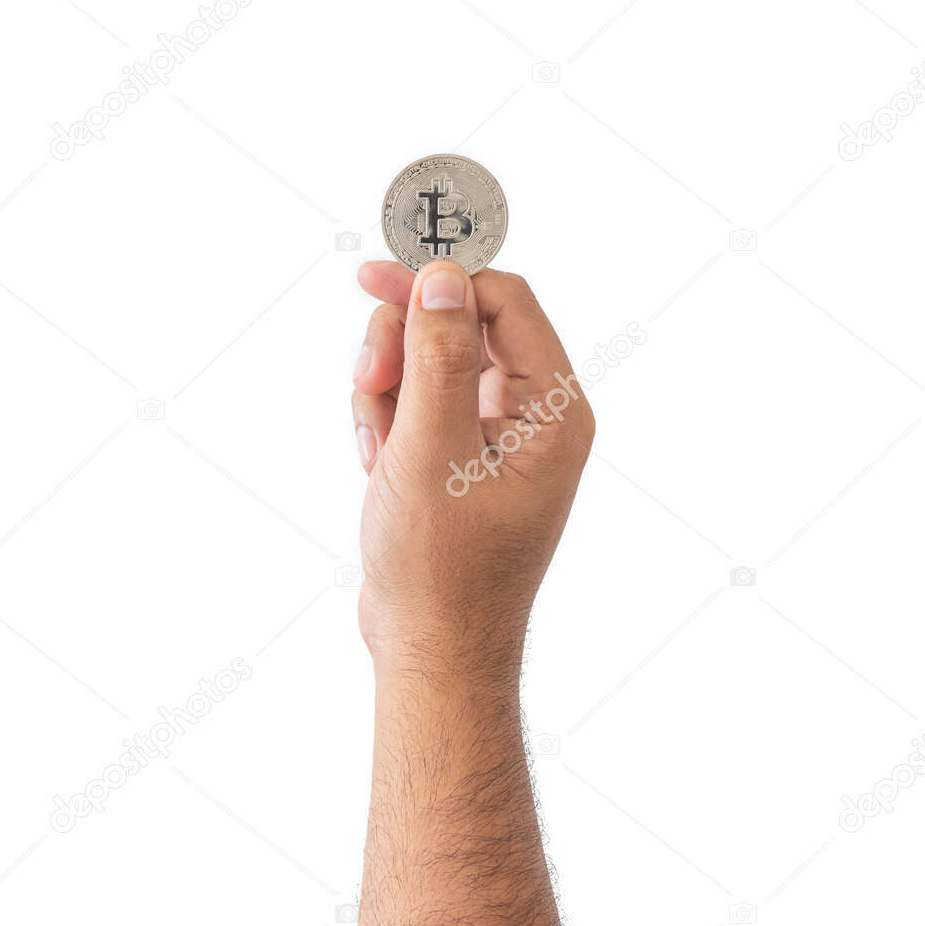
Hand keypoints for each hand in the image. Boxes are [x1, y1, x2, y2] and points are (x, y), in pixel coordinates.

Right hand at [350, 260, 594, 666]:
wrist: (430, 650)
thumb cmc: (440, 568)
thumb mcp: (431, 450)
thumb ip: (438, 356)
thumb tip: (445, 275)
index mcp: (554, 413)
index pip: (505, 302)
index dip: (440, 281)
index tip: (374, 277)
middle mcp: (533, 418)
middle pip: (461, 325)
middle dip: (404, 347)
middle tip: (370, 380)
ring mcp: (494, 439)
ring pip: (428, 363)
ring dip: (387, 391)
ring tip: (375, 448)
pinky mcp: (458, 458)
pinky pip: (416, 405)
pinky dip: (386, 424)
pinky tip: (375, 468)